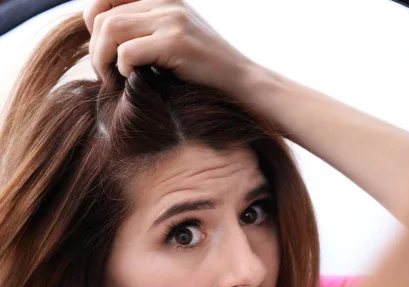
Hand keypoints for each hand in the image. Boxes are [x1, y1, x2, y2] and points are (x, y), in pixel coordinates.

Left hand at [84, 0, 253, 91]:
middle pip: (104, 16)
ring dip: (103, 58)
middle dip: (96, 48)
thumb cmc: (204, 67)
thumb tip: (100, 34)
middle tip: (105, 72)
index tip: (104, 50)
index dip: (93, 22)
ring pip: (110, 30)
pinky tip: (133, 78)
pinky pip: (128, 51)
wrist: (240, 80)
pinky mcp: (176, 41)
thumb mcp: (173, 35)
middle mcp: (166, 1)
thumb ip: (145, 26)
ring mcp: (172, 19)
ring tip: (113, 78)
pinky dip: (122, 68)